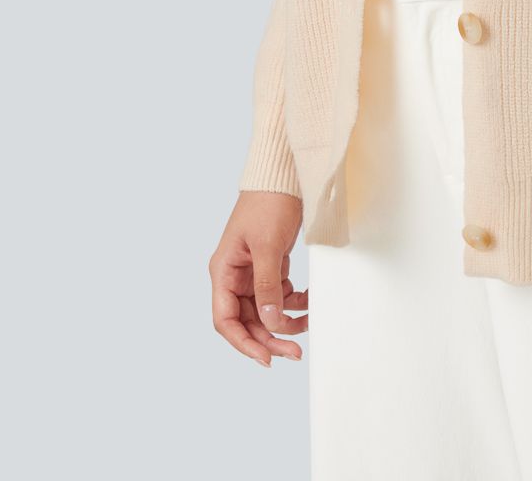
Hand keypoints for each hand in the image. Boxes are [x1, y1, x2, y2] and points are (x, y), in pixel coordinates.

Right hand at [209, 190, 308, 366]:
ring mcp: (253, 271)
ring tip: (306, 327)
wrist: (284, 174)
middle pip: (248, 319)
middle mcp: (235, 275)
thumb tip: (270, 321)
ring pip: (265, 310)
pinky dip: (293, 303)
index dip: (243, 343)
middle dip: (269, 338)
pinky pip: (279, 294)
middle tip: (293, 352)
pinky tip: (307, 303)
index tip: (265, 358)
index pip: (226, 319)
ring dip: (284, 323)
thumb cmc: (268, 202)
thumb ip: (267, 286)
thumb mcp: (268, 246)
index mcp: (224, 271)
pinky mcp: (271, 265)